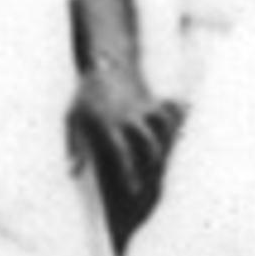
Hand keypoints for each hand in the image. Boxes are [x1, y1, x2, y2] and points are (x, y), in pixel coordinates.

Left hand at [70, 72, 177, 218]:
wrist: (101, 64)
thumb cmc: (84, 96)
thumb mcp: (71, 119)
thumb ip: (73, 146)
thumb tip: (72, 173)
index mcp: (108, 125)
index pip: (121, 153)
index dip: (129, 173)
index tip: (134, 191)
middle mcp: (128, 118)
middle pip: (148, 142)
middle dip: (154, 161)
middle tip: (154, 178)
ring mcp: (141, 108)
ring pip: (162, 125)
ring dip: (168, 139)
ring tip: (169, 154)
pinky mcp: (150, 101)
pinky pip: (169, 109)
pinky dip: (178, 116)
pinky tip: (183, 128)